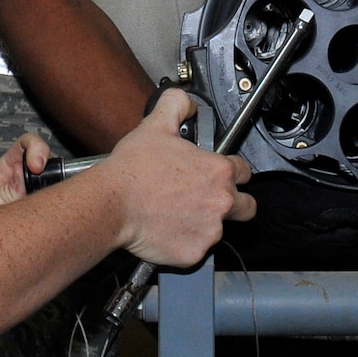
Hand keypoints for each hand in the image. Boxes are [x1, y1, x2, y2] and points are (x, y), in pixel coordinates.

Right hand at [100, 90, 255, 264]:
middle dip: (234, 204)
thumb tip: (187, 103)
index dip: (232, 171)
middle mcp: (222, 202)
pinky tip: (168, 230)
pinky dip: (186, 243)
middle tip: (207, 200)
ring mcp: (210, 231)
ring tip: (177, 214)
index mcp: (220, 171)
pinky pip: (197, 250)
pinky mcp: (194, 253)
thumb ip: (177, 105)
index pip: (244, 172)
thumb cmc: (133, 169)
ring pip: (219, 230)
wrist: (111, 203)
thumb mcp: (157, 124)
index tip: (217, 175)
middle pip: (246, 206)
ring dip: (204, 223)